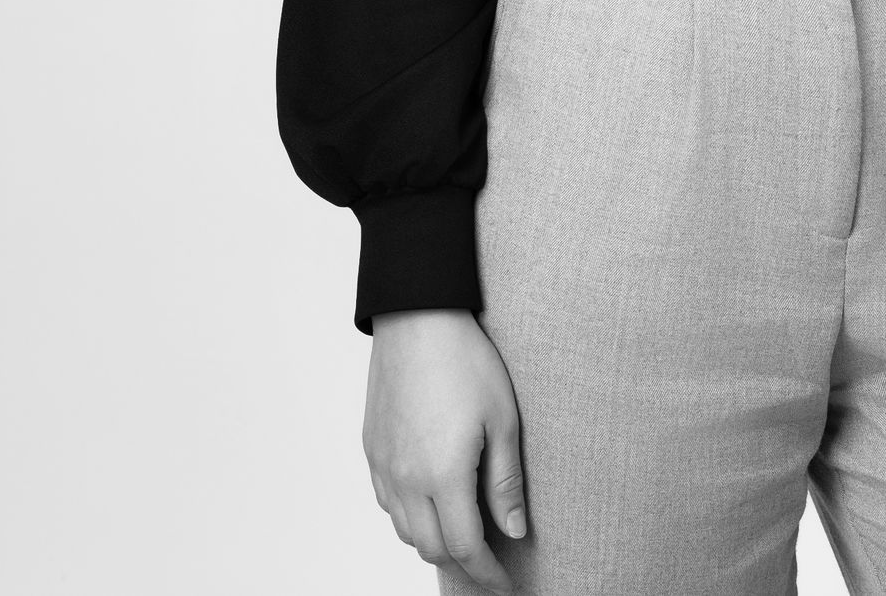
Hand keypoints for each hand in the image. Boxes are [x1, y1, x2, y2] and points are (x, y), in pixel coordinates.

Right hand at [364, 308, 525, 592]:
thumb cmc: (464, 359)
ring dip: (433, 539)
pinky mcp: (371, 448)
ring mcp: (384, 465)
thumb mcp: (503, 418)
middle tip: (488, 560)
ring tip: (461, 532)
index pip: (464, 547)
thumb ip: (506, 481)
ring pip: (405, 530)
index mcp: (443, 474)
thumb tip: (514, 530)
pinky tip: (430, 501)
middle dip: (462, 562)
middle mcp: (406, 479)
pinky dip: (409, 516)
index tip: (504, 582)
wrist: (416, 316)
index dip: (486, 572)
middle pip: (431, 547)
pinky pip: (387, 502)